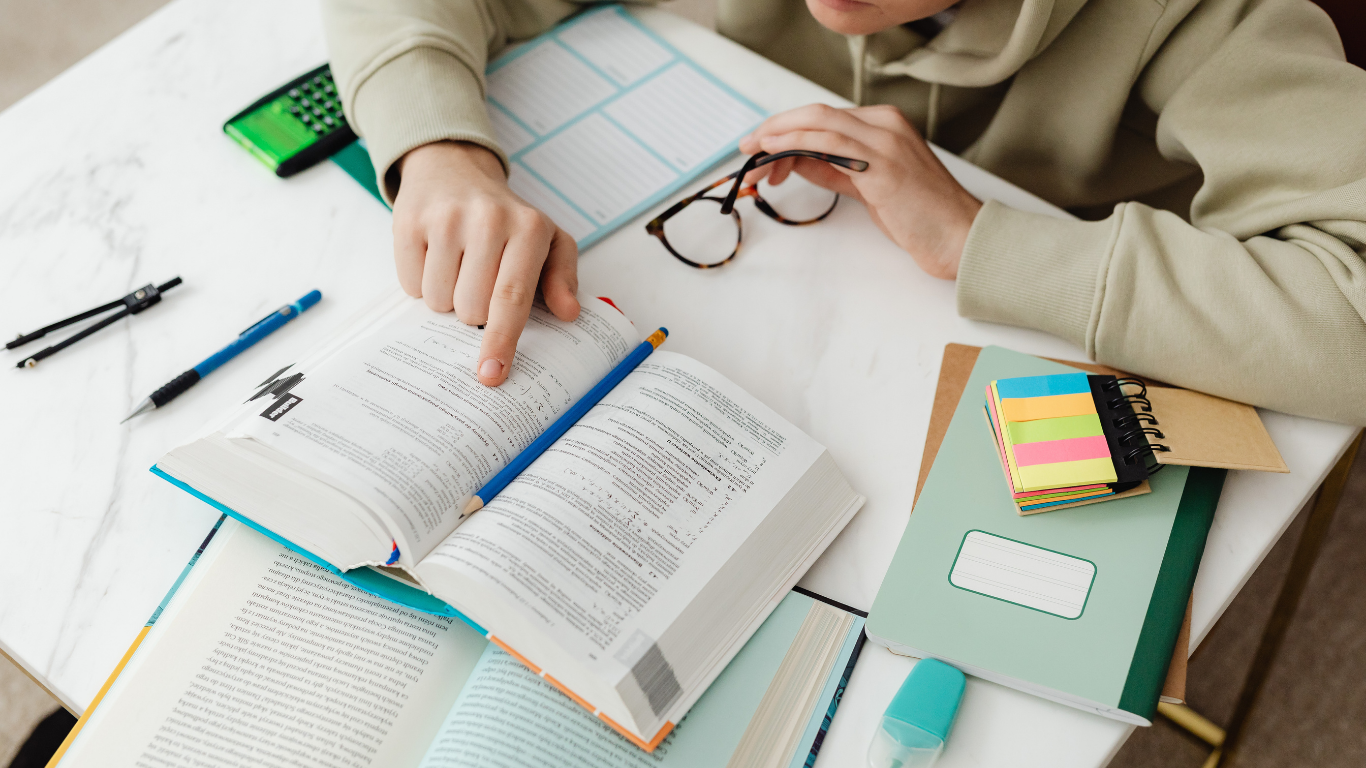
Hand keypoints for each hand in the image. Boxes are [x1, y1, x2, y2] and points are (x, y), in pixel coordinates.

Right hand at [393, 141, 579, 385]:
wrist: (454, 169)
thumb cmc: (506, 217)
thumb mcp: (548, 239)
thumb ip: (563, 278)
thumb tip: (568, 313)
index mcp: (528, 228)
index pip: (512, 298)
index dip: (501, 340)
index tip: (492, 373)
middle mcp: (488, 220)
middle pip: (471, 309)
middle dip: (474, 311)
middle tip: (480, 281)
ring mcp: (445, 219)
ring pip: (438, 301)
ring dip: (447, 297)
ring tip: (458, 265)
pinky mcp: (409, 221)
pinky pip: (410, 285)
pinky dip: (421, 281)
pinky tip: (435, 256)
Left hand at [739, 104, 981, 278]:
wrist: (960, 237)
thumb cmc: (920, 216)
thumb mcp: (869, 186)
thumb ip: (835, 169)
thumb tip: (796, 161)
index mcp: (885, 124)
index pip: (824, 117)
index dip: (786, 129)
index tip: (761, 147)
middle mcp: (885, 124)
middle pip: (816, 114)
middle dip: (774, 128)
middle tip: (746, 147)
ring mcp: (885, 141)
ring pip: (819, 122)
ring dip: (778, 137)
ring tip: (754, 156)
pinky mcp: (882, 165)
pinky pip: (830, 144)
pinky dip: (796, 144)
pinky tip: (775, 153)